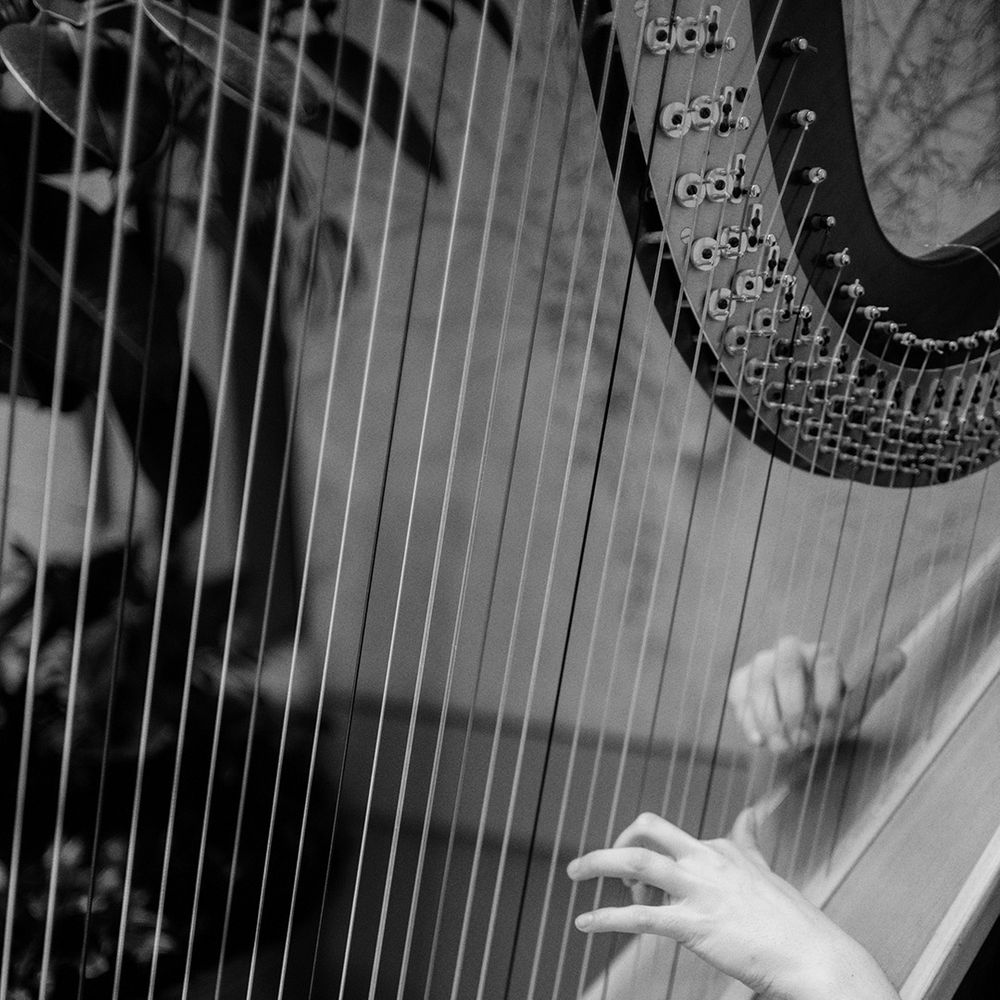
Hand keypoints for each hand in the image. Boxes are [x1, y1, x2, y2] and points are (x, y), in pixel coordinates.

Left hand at [567, 812, 897, 999]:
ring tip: (573, 874)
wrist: (816, 958)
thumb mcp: (766, 870)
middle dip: (615, 840)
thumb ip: (749, 841)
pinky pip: (638, 916)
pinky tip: (584, 922)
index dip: (650, 858)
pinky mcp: (694, 924)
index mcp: (722, 849)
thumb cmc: (793, 923)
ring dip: (597, 863)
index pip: (671, 838)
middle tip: (592, 863)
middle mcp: (708, 860)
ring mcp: (700, 890)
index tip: (642, 887)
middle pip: (648, 829)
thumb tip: (750, 811)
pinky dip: (604, 917)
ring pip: (635, 862)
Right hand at [726, 636, 904, 752]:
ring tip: (783, 746)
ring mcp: (760, 666)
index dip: (827, 688)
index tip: (831, 718)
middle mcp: (788, 652)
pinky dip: (748, 719)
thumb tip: (901, 656)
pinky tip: (760, 742)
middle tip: (802, 736)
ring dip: (770, 716)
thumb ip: (876, 680)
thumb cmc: (832, 714)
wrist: (801, 730)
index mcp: (820, 653)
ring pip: (759, 680)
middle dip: (793, 703)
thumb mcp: (857, 702)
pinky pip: (738, 696)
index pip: (824, 658)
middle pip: (785, 664)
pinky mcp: (740, 684)